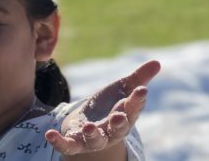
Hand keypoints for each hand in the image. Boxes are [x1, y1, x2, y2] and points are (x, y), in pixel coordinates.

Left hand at [45, 60, 160, 156]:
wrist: (87, 125)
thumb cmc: (108, 105)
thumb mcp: (122, 89)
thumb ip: (138, 78)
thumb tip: (158, 62)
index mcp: (125, 117)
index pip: (133, 109)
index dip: (137, 101)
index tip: (141, 90)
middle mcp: (111, 131)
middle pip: (117, 129)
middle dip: (118, 123)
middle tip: (118, 115)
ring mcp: (93, 139)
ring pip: (95, 139)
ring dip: (92, 134)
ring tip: (89, 127)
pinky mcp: (75, 142)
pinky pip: (68, 145)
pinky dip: (59, 142)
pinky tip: (50, 134)